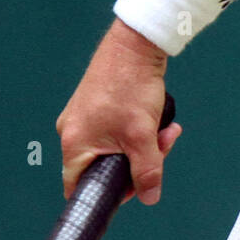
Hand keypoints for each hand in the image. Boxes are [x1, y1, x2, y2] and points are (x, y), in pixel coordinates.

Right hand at [56, 18, 183, 204]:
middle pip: (105, 167)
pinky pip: (118, 129)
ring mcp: (85, 117)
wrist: (135, 42)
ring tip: (167, 130)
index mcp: (74, 144)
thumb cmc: (131, 85)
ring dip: (145, 144)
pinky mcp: (99, 105)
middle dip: (140, 162)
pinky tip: (160, 119)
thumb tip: (150, 197)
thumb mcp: (142, 135)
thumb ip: (146, 171)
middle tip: (162, 146)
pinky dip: (139, 128)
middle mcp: (73, 131)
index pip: (80, 188)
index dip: (109, 194)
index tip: (135, 186)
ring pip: (117, 147)